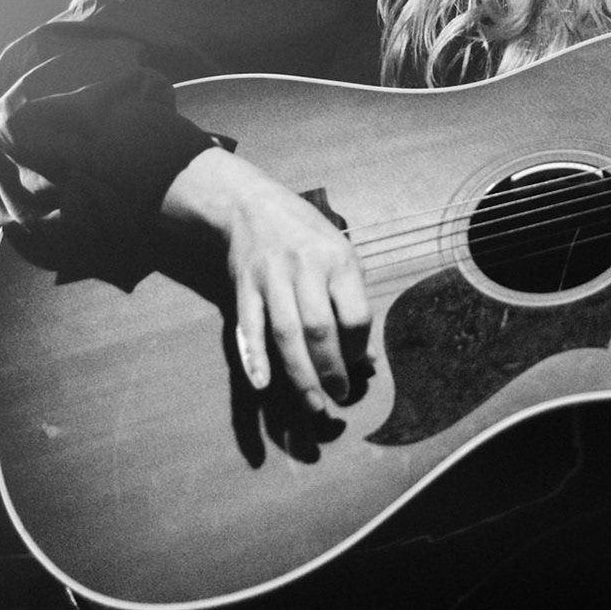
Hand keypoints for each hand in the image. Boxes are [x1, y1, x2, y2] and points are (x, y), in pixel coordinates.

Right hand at [162, 147, 372, 411]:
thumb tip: (366, 359)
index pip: (355, 314)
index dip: (358, 347)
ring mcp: (271, 279)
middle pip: (320, 329)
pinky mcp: (244, 289)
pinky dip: (254, 358)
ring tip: (314, 403)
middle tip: (339, 397)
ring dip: (300, 375)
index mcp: (339, 260)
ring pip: (286, 334)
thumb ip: (352, 302)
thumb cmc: (308, 236)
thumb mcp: (341, 254)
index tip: (357, 365)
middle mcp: (305, 269)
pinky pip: (250, 327)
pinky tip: (263, 384)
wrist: (253, 206)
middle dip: (331, 370)